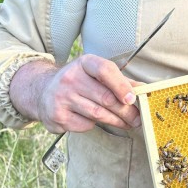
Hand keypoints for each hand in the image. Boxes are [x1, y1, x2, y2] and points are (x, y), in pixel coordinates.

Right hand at [11, 55, 141, 133]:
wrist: (42, 91)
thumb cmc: (78, 82)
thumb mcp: (96, 74)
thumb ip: (120, 81)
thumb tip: (144, 89)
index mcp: (84, 63)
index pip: (105, 70)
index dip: (122, 86)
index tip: (132, 99)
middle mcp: (70, 78)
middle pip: (105, 98)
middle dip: (126, 111)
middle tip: (138, 119)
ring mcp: (61, 97)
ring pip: (97, 114)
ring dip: (116, 121)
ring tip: (127, 124)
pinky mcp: (57, 116)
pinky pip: (85, 125)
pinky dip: (95, 125)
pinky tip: (96, 121)